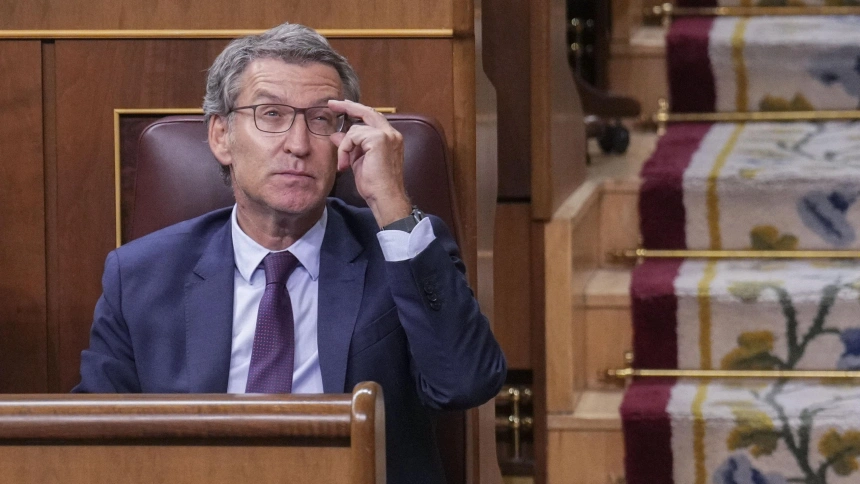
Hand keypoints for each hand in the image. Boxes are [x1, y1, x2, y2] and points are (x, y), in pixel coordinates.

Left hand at [328, 100, 411, 226]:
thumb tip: (336, 135)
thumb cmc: (375, 185)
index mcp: (390, 138)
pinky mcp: (379, 139)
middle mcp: (392, 134)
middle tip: (332, 104)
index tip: (342, 107)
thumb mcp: (358, 161)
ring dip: (344, 146)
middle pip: (367, 112)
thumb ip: (350, 146)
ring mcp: (387, 135)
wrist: (385, 197)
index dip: (357, 111)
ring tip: (344, 164)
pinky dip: (345, 149)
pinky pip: (353, 136)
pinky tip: (345, 164)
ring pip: (356, 129)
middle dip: (348, 106)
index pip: (372, 118)